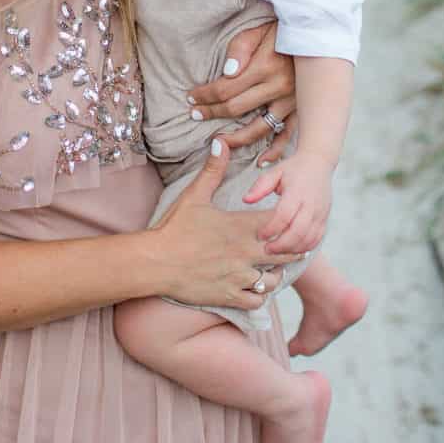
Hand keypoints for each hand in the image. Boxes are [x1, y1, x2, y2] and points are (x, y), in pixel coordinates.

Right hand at [153, 139, 303, 309]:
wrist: (155, 262)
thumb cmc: (174, 227)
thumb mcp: (194, 195)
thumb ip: (213, 170)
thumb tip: (220, 142)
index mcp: (241, 226)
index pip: (280, 222)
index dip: (286, 220)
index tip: (284, 218)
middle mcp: (247, 253)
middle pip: (285, 252)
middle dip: (288, 248)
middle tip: (287, 244)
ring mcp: (240, 277)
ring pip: (274, 279)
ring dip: (275, 272)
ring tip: (269, 266)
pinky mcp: (230, 296)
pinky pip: (258, 300)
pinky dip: (260, 294)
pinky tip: (254, 287)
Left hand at [186, 23, 296, 163]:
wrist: (315, 35)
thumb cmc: (280, 31)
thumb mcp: (257, 31)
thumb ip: (240, 49)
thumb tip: (228, 73)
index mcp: (265, 67)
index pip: (226, 89)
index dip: (205, 95)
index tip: (191, 98)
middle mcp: (279, 87)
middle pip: (237, 108)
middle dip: (212, 112)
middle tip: (195, 114)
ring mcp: (292, 102)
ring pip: (259, 128)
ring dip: (236, 137)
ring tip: (218, 140)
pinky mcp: (301, 110)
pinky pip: (288, 135)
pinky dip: (275, 151)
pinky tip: (261, 161)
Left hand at [243, 150, 333, 252]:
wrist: (319, 163)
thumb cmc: (294, 168)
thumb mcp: (275, 172)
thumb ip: (260, 186)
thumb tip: (246, 200)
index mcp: (297, 192)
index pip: (284, 215)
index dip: (271, 228)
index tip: (260, 235)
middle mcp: (311, 204)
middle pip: (298, 231)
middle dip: (281, 245)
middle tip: (267, 249)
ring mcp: (320, 213)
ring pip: (309, 238)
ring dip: (292, 249)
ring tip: (277, 251)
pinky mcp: (325, 218)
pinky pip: (317, 238)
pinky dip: (305, 247)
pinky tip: (292, 249)